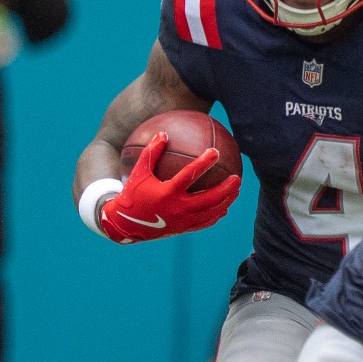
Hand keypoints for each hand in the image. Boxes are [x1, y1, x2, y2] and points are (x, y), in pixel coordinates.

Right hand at [98, 132, 240, 243]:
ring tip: (237, 191)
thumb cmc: (132, 195)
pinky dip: (216, 215)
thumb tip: (163, 133)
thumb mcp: (138, 172)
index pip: (190, 175)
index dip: (203, 163)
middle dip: (226, 189)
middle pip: (208, 199)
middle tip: (237, 178)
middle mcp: (177, 208)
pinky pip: (204, 222)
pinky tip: (224, 208)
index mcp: (167, 192)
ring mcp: (182, 220)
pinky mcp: (182, 229)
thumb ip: (151, 152)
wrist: (124, 225)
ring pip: (210, 212)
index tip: (214, 152)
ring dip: (226, 201)